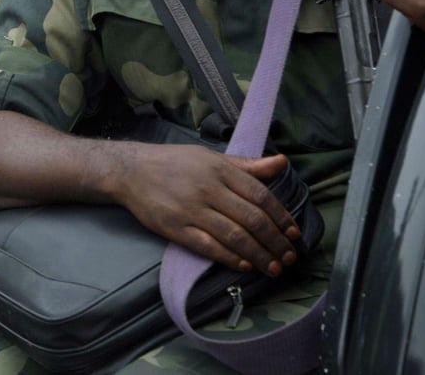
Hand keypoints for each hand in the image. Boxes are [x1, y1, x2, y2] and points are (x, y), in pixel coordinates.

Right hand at [116, 144, 299, 276]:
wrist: (130, 170)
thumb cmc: (174, 163)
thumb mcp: (211, 157)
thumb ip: (247, 165)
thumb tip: (282, 163)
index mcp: (219, 170)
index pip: (260, 195)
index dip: (281, 217)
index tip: (294, 233)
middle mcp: (208, 189)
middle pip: (251, 219)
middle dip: (275, 241)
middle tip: (289, 256)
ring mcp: (191, 209)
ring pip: (234, 236)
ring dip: (259, 255)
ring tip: (274, 267)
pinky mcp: (175, 228)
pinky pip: (208, 246)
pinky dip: (229, 257)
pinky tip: (244, 265)